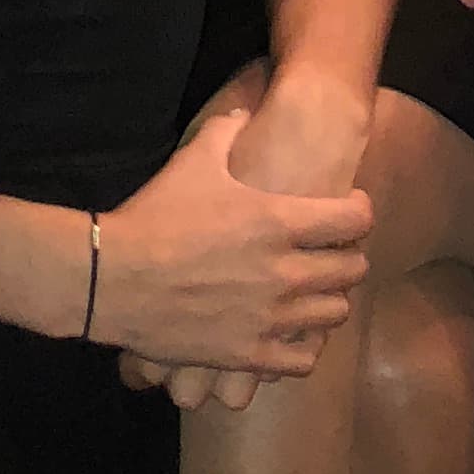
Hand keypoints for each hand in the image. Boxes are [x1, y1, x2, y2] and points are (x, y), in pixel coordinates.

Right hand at [92, 103, 370, 383]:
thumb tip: (243, 112)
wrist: (114, 279)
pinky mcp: (250, 356)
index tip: (349, 209)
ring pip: (335, 314)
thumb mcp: (193, 161)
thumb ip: (227, 131)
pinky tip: (289, 333)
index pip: (354, 219)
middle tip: (330, 252)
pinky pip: (303, 361)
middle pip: (353, 269)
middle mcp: (285, 272)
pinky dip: (304, 347)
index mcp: (279, 222)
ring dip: (329, 299)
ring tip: (312, 291)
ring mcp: (270, 319)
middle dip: (348, 256)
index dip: (359, 210)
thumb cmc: (156, 216)